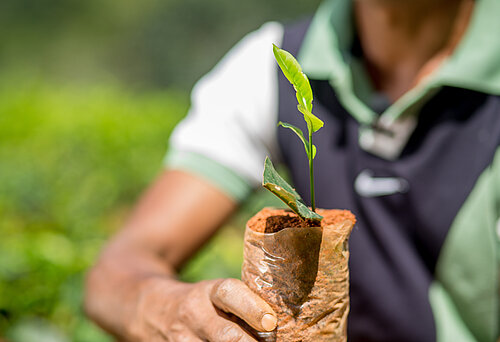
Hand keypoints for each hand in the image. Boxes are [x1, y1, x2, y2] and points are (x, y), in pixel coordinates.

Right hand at [128, 278, 276, 341]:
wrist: (145, 308)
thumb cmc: (196, 301)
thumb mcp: (213, 293)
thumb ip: (242, 305)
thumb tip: (279, 325)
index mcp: (206, 292)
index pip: (228, 293)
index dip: (251, 307)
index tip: (270, 322)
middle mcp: (192, 315)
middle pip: (226, 336)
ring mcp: (180, 340)